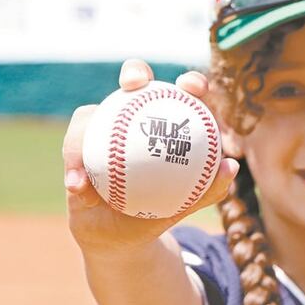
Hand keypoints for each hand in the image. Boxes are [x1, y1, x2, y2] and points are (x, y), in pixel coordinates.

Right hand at [62, 58, 239, 255]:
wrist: (120, 234)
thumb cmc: (156, 213)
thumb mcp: (184, 206)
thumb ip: (208, 189)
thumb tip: (231, 166)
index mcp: (163, 123)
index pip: (180, 94)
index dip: (189, 82)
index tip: (193, 88)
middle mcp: (130, 118)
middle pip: (132, 81)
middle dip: (135, 71)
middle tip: (135, 84)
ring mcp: (100, 129)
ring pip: (91, 114)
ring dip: (89, 128)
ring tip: (97, 144)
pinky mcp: (76, 146)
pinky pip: (73, 149)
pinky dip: (74, 168)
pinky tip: (78, 186)